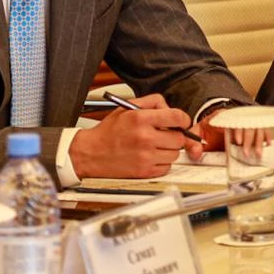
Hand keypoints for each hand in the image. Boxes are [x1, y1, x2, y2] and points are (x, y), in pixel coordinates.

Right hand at [69, 93, 194, 177]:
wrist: (90, 153)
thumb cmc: (108, 131)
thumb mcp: (127, 107)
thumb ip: (152, 102)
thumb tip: (170, 109)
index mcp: (140, 119)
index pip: (177, 117)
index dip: (183, 119)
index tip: (181, 122)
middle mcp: (144, 137)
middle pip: (179, 138)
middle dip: (174, 136)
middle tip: (164, 135)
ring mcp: (145, 156)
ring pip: (175, 154)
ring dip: (168, 150)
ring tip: (154, 146)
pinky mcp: (144, 171)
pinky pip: (166, 167)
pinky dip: (162, 163)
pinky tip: (150, 157)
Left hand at [191, 106, 273, 161]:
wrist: (217, 120)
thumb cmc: (209, 127)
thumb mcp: (198, 131)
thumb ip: (194, 142)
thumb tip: (196, 152)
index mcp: (227, 116)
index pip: (235, 120)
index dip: (238, 131)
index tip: (237, 142)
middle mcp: (241, 117)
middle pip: (250, 125)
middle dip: (251, 140)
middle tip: (250, 153)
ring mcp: (251, 121)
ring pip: (261, 128)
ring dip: (262, 140)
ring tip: (260, 153)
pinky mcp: (258, 127)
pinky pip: (270, 130)